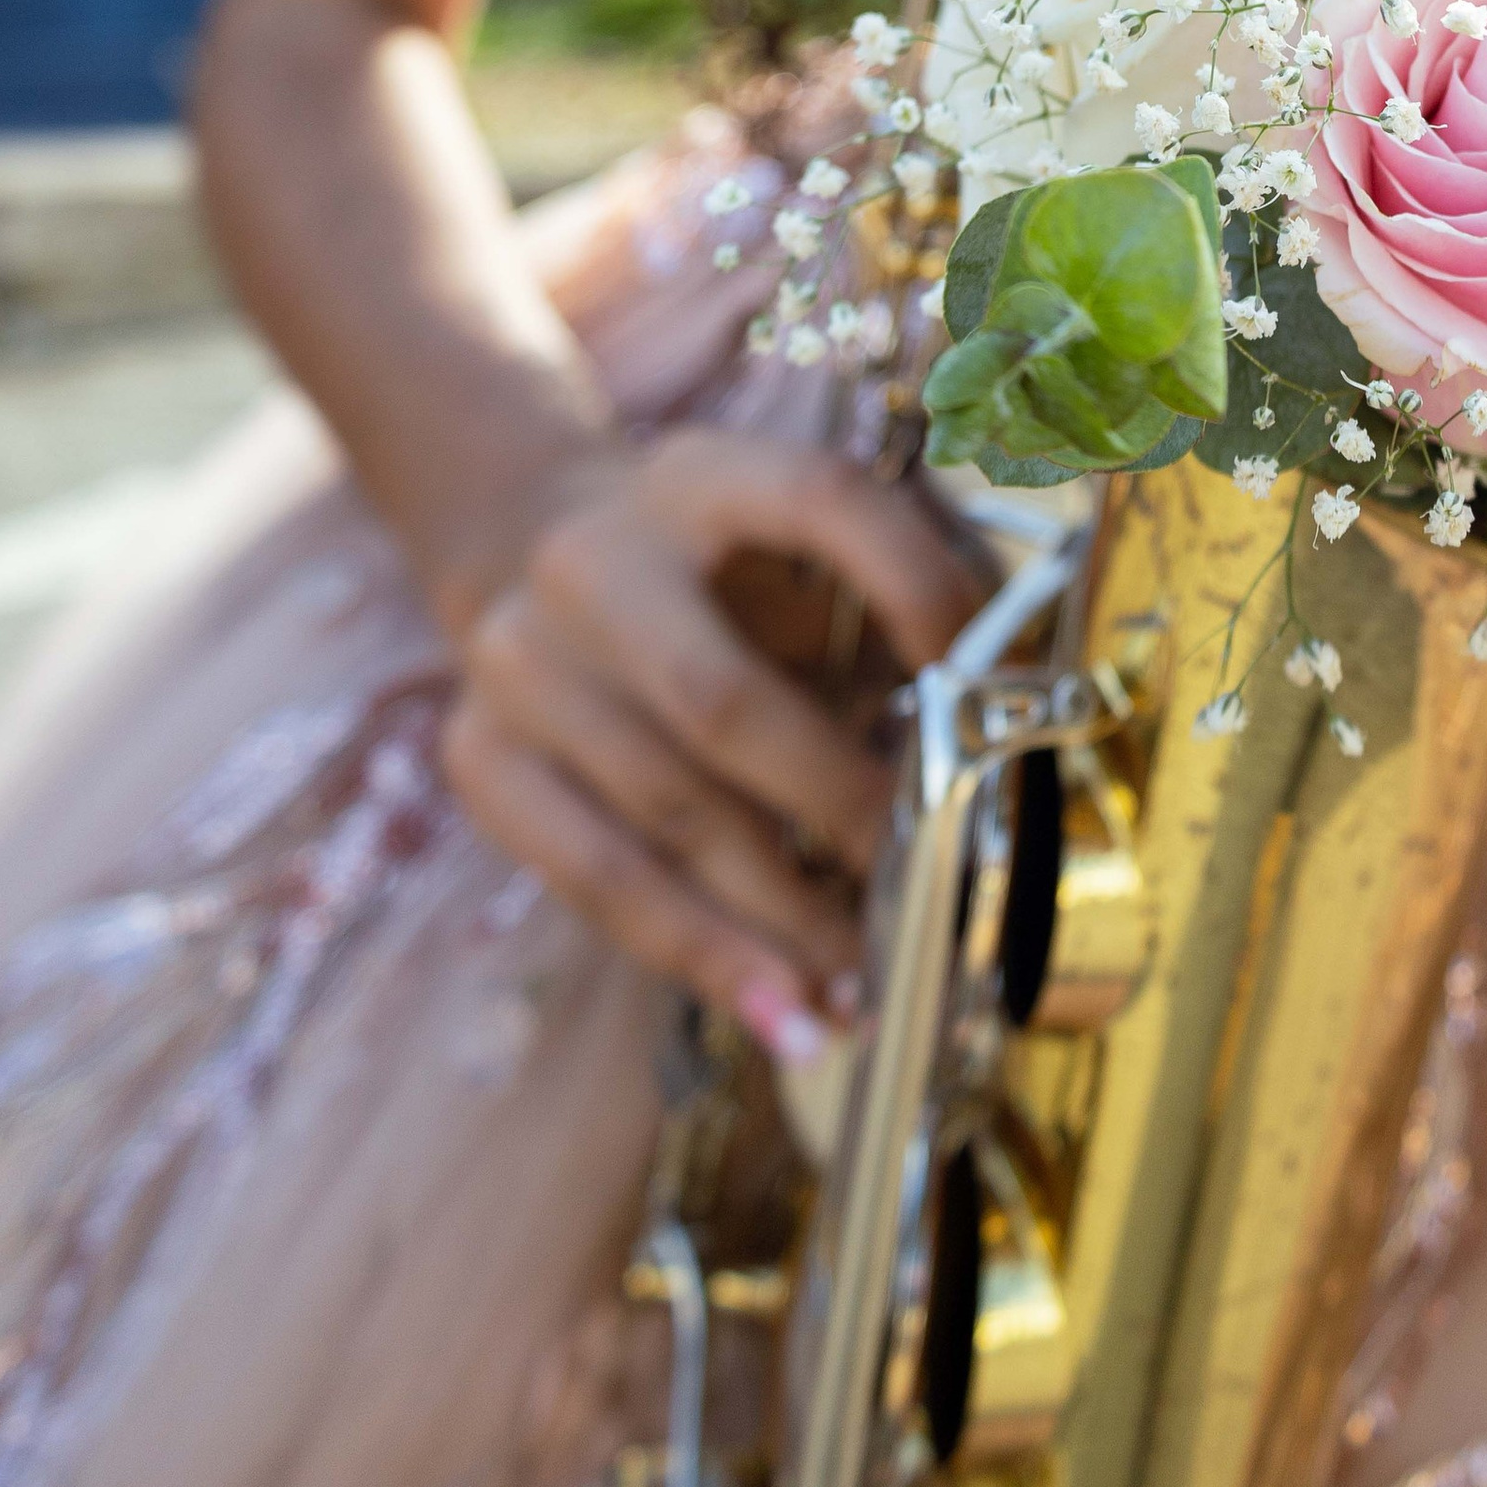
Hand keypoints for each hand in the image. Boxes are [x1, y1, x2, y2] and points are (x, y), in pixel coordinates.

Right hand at [441, 426, 987, 1055]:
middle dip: (841, 804)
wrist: (524, 533)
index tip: (990, 681)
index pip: (821, 503)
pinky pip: (598, 880)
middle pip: (722, 701)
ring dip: (785, 919)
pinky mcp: (479, 757)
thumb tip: (1007, 707)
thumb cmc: (710, 559)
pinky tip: (781, 1010)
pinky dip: (701, 956)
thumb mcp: (788, 532)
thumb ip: (886, 596)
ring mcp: (519, 664)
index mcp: (701, 476)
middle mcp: (593, 562)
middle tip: (931, 879)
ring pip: (665, 817)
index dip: (916, 584)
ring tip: (871, 986)